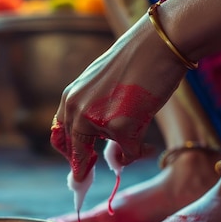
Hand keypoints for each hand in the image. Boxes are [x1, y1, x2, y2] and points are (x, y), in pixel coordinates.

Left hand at [50, 13, 186, 180]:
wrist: (159, 45)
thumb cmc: (136, 62)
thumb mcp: (103, 85)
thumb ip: (95, 111)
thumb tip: (107, 148)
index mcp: (71, 98)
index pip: (60, 136)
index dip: (69, 156)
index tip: (76, 171)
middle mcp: (77, 109)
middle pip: (75, 151)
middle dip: (85, 167)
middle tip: (92, 176)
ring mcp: (97, 119)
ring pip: (105, 154)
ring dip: (122, 153)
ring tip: (140, 145)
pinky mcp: (121, 127)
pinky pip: (128, 153)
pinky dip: (139, 152)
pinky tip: (149, 146)